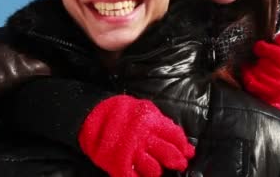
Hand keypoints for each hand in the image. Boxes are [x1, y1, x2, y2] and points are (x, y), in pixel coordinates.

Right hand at [78, 95, 194, 176]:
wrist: (92, 115)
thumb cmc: (121, 111)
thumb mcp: (144, 109)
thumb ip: (161, 122)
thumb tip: (180, 138)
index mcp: (151, 121)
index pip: (175, 136)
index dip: (184, 146)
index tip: (188, 152)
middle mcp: (143, 137)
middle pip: (168, 154)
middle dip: (177, 161)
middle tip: (179, 164)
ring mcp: (131, 152)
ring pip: (154, 169)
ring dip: (157, 171)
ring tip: (156, 169)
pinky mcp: (118, 163)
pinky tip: (140, 175)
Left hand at [242, 32, 279, 111]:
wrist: (276, 102)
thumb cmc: (278, 78)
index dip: (266, 48)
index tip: (258, 46)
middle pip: (266, 62)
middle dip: (259, 61)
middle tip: (258, 62)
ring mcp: (278, 90)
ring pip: (258, 71)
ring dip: (252, 69)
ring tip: (253, 69)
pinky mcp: (266, 97)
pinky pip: (251, 81)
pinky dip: (247, 76)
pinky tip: (248, 75)